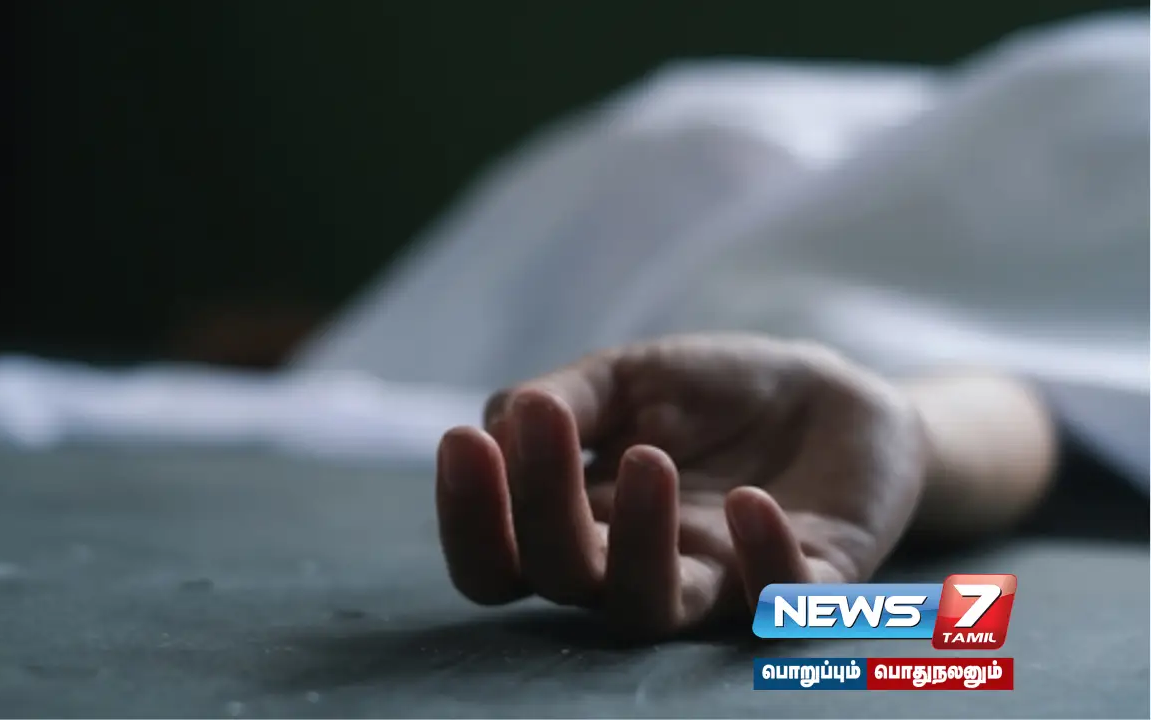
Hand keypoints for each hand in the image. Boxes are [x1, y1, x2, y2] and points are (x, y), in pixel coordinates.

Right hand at [435, 334, 926, 638]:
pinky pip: (778, 602)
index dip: (470, 520)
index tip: (465, 442)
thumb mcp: (629, 376)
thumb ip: (565, 398)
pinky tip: (750, 500)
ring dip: (636, 544)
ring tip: (645, 458)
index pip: (500, 561)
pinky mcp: (806, 585)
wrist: (828, 395)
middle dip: (539, 507)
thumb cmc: (712, 395)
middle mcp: (636, 567)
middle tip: (542, 421)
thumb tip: (500, 423)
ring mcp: (718, 582)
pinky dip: (764, 561)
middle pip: (562, 581)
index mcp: (581, 523)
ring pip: (651, 609)